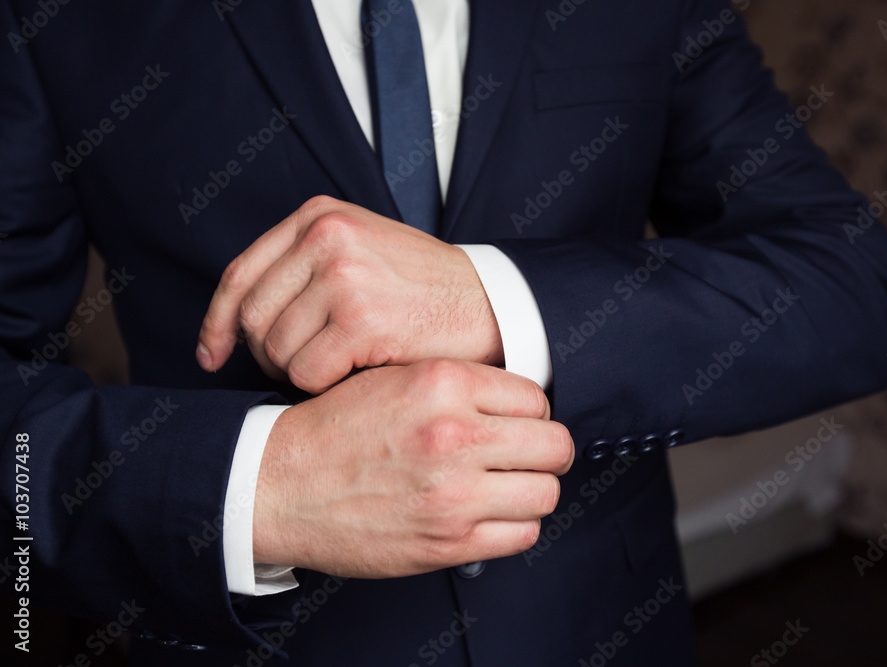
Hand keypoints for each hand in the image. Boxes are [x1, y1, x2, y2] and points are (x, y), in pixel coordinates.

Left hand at [196, 195, 502, 392]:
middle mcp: (326, 237)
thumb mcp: (360, 250)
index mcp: (320, 217)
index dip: (218, 323)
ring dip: (300, 372)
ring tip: (339, 365)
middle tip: (299, 369)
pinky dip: (324, 385)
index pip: (240, 275)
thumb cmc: (423, 289)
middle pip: (252, 318)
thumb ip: (302, 267)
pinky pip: (307, 373)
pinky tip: (355, 372)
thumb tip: (234, 320)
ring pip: (276, 350)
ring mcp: (344, 276)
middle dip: (266, 356)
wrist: (489, 304)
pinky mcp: (362, 319)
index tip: (212, 355)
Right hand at [251, 358, 573, 577]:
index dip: (531, 412)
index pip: (536, 397)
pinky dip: (514, 525)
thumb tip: (517, 399)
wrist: (279, 484)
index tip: (519, 423)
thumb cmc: (333, 429)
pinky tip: (490, 514)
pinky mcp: (447, 542)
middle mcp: (454, 436)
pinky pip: (522, 534)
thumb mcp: (395, 378)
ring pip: (546, 493)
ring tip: (508, 486)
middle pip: (555, 445)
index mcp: (443, 384)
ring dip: (532, 490)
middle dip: (545, 450)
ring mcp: (454, 493)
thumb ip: (459, 384)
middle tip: (527, 455)